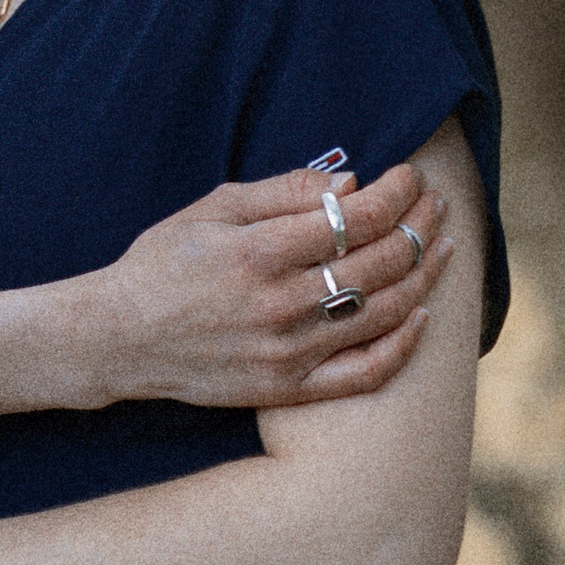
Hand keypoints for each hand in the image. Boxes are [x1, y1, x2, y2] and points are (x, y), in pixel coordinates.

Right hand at [90, 160, 450, 409]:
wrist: (121, 336)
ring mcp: (288, 352)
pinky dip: (401, 344)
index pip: (353, 218)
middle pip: (378, 262)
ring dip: (424, 276)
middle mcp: (280, 304)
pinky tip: (420, 315)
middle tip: (438, 204)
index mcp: (259, 251)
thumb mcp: (212, 208)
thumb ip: (283, 192)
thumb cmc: (164, 261)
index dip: (394, 192)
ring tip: (443, 248)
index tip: (411, 175)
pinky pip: (364, 373)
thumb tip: (348, 184)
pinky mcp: (289, 389)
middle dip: (418, 225)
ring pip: (382, 313)